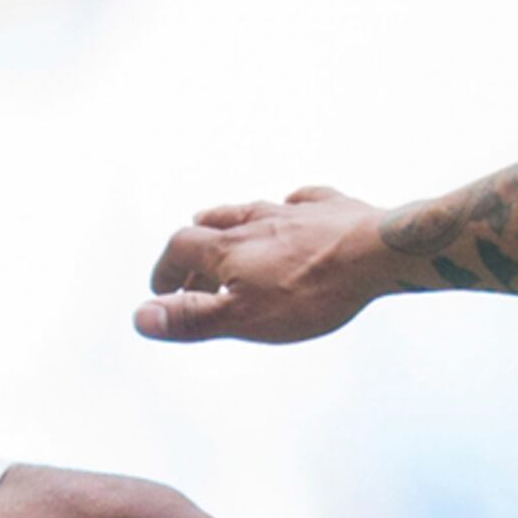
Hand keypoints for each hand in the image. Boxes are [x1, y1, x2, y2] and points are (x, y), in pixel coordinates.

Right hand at [136, 188, 385, 343]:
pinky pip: (303, 200)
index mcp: (230, 247)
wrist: (377, 253)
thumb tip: (140, 318)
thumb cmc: (312, 291)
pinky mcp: (333, 209)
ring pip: (252, 209)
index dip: (165, 269)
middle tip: (189, 272)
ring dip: (230, 221)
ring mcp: (296, 212)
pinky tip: (292, 207)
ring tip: (220, 227)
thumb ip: (192, 318)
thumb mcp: (245, 318)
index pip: (180, 248)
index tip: (160, 290)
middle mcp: (257, 222)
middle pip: (212, 227)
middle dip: (194, 248)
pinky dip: (289, 207)